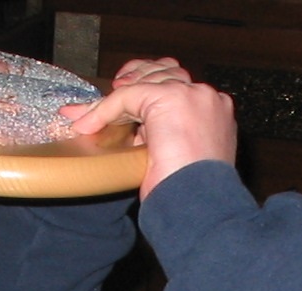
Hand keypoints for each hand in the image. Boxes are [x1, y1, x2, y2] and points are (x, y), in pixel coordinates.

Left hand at [62, 58, 235, 199]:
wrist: (199, 206)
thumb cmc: (191, 196)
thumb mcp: (177, 158)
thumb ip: (162, 136)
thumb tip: (133, 132)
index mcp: (214, 111)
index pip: (179, 84)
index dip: (149, 86)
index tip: (125, 92)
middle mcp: (207, 97)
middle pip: (164, 72)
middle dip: (133, 80)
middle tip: (107, 95)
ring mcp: (191, 95)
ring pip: (145, 82)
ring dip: (115, 98)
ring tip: (89, 116)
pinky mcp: (170, 99)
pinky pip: (128, 96)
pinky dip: (104, 110)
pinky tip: (88, 125)